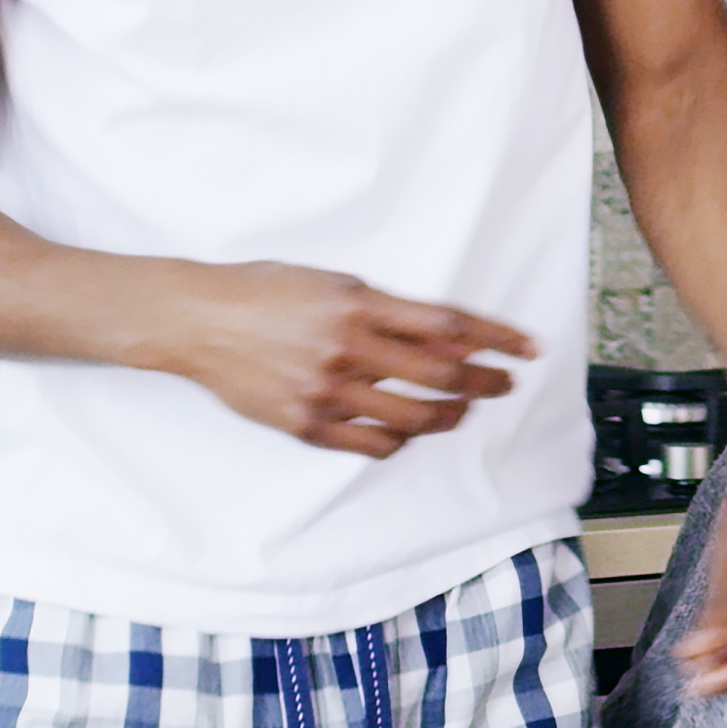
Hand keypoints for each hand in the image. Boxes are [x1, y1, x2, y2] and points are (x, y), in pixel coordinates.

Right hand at [157, 264, 532, 455]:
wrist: (199, 321)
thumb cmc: (265, 292)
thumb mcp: (332, 283)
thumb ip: (385, 308)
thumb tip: (444, 335)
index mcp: (358, 305)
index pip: (448, 325)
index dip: (496, 337)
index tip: (527, 347)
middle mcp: (348, 348)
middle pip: (442, 376)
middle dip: (486, 382)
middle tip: (505, 383)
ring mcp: (328, 391)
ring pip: (415, 417)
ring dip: (451, 416)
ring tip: (463, 410)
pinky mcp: (308, 425)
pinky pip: (374, 444)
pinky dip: (402, 440)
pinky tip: (410, 430)